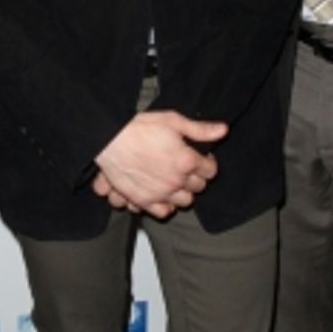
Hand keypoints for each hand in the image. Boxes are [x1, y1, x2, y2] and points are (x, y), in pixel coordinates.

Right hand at [93, 111, 227, 218]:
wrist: (109, 139)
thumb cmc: (139, 127)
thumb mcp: (172, 120)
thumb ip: (200, 129)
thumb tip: (223, 131)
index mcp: (187, 160)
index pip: (210, 170)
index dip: (207, 163)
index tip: (200, 159)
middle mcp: (177, 179)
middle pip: (199, 186)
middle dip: (196, 177)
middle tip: (186, 168)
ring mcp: (161, 192)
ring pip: (185, 201)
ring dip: (184, 192)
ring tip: (174, 180)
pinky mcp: (145, 200)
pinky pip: (164, 211)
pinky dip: (166, 205)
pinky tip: (163, 194)